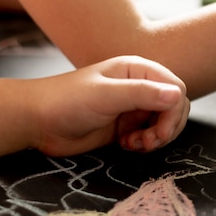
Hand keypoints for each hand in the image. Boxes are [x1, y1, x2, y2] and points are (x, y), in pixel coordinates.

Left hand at [30, 55, 188, 155]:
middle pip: (175, 107)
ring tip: (135, 144)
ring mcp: (133, 107)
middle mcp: (139, 86)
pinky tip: (126, 145)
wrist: (37, 122)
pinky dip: (144, 144)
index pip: (175, 88)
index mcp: (138, 70)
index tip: (161, 132)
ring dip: (156, 138)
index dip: (174, 111)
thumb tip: (178, 95)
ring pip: (164, 123)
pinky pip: (150, 135)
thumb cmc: (67, 100)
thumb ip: (143, 94)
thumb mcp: (106, 95)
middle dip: (167, 127)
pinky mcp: (126, 126)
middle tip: (150, 142)